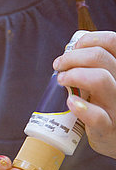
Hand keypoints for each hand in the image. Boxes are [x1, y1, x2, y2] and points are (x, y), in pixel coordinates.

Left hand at [53, 30, 115, 158]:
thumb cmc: (104, 105)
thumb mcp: (105, 82)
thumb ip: (94, 66)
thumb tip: (71, 50)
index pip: (112, 42)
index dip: (89, 40)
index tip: (73, 48)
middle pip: (100, 57)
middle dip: (72, 57)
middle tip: (59, 65)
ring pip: (100, 79)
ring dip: (74, 75)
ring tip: (62, 80)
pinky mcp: (109, 129)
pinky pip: (98, 117)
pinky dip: (81, 108)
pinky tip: (71, 102)